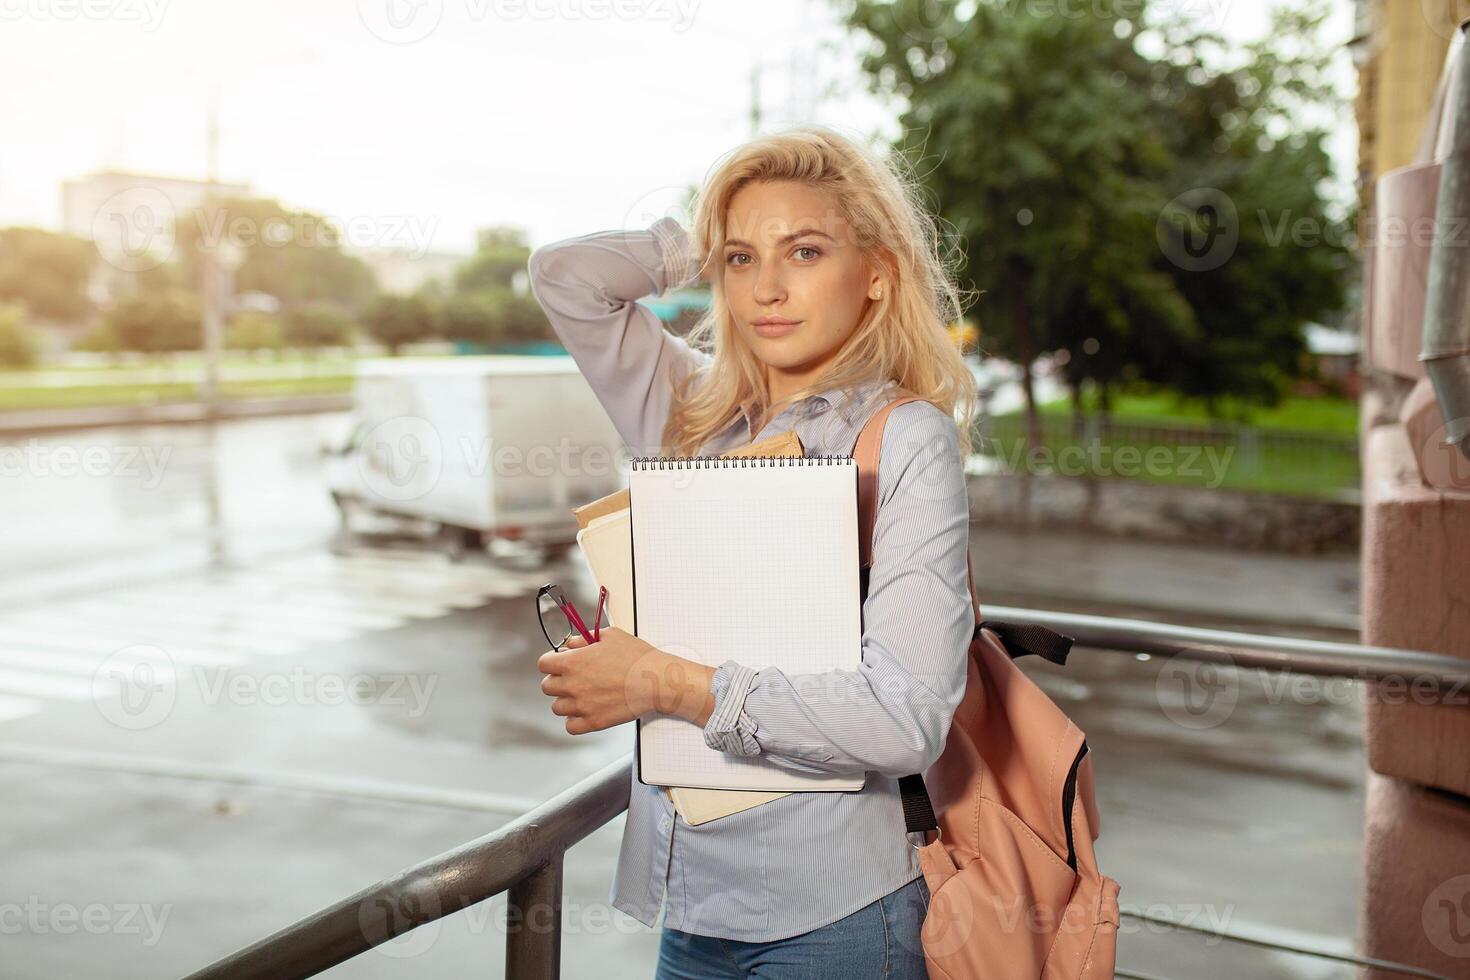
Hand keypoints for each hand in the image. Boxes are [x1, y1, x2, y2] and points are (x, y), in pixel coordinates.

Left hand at [537, 627, 714, 734]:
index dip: (552, 661)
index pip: (543, 664)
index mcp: (573, 662)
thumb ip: (584, 639)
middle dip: (558, 680)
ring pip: (557, 707)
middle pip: (547, 686)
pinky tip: (586, 710)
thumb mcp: (610, 636)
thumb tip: (571, 644)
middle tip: (574, 678)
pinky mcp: (593, 722)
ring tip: (584, 694)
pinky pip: (570, 726)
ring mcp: (581, 706)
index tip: (560, 663)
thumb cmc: (637, 657)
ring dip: (566, 701)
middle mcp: (572, 685)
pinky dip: (575, 720)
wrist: (656, 681)